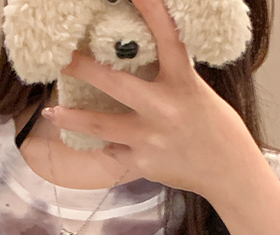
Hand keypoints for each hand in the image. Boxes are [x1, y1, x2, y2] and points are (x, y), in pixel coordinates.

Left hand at [43, 0, 254, 197]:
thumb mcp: (198, 94)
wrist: (228, 173)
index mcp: (184, 84)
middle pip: (114, 81)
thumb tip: (140, 62)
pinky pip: (113, 150)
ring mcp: (150, 138)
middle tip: (61, 58)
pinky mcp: (143, 162)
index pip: (167, 38)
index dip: (150, 10)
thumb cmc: (217, 130)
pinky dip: (102, 144)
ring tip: (51, 110)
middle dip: (82, 68)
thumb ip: (171, 78)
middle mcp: (164, 108)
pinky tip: (86, 142)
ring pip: (100, 124)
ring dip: (72, 117)